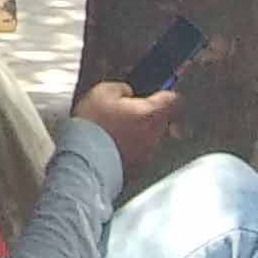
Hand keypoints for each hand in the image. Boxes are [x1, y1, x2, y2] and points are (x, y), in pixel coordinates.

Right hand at [71, 80, 188, 175]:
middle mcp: (154, 135)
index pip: (172, 99)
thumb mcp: (102, 92)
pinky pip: (140, 152)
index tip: (160, 90)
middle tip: (128, 109)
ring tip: (116, 129)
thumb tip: (127, 92)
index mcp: (150, 113)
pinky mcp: (138, 168)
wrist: (84, 160)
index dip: (166, 92)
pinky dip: (131, 147)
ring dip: (139, 132)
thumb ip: (122, 88)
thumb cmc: (94, 126)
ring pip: (151, 137)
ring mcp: (147, 154)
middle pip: (162, 119)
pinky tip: (113, 144)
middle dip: (148, 113)